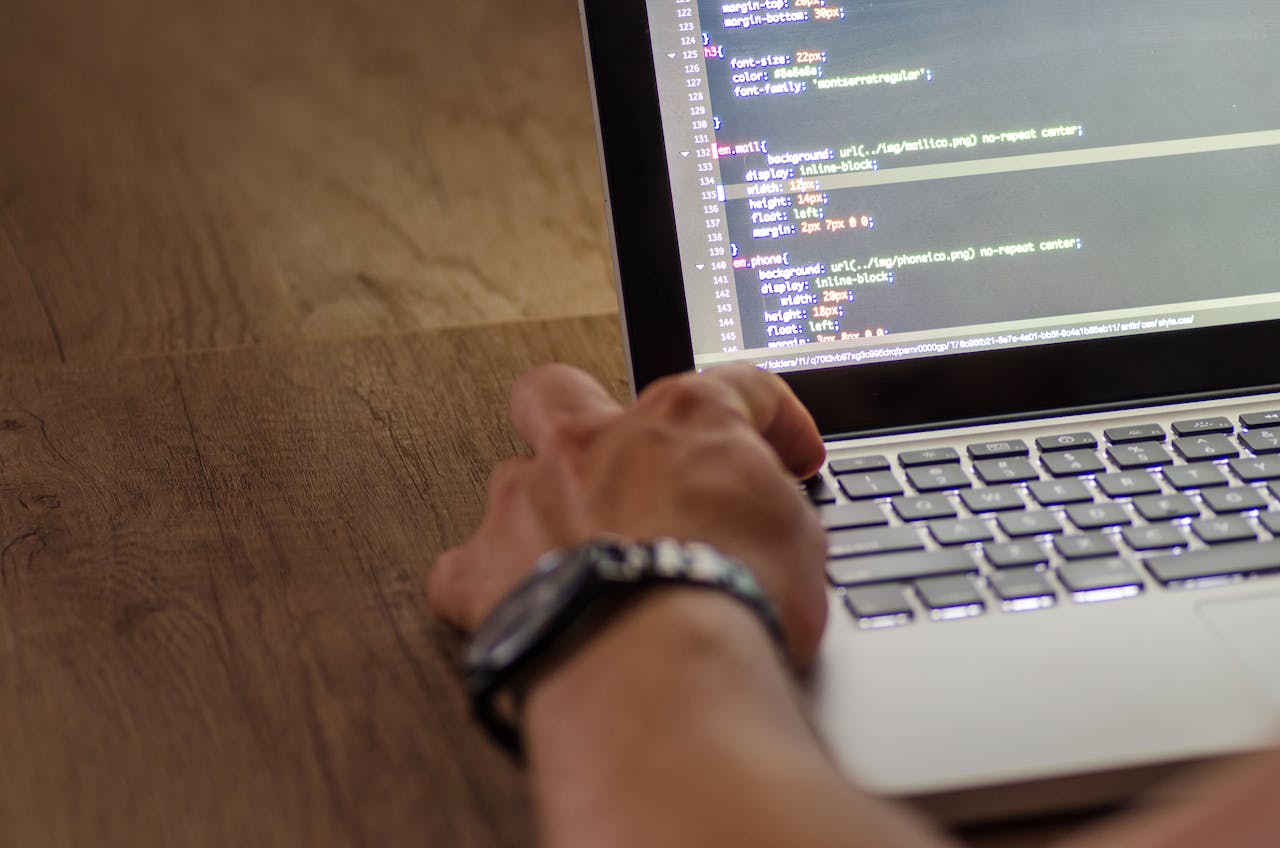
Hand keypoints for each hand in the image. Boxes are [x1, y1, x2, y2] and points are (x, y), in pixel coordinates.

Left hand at [427, 363, 829, 665]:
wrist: (661, 668)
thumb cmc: (732, 598)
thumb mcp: (799, 538)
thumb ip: (772, 505)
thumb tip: (770, 515)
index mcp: (681, 420)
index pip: (735, 387)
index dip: (772, 416)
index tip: (788, 451)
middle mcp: (592, 444)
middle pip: (561, 389)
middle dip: (581, 411)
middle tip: (614, 454)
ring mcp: (528, 502)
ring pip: (510, 477)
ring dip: (540, 509)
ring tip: (577, 556)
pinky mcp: (484, 572)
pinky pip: (465, 569)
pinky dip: (489, 585)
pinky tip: (521, 605)